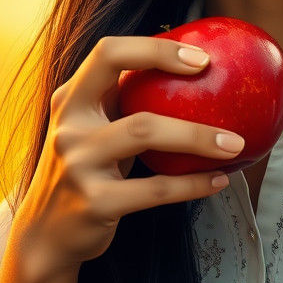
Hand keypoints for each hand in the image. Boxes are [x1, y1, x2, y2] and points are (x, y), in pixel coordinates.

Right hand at [9, 35, 244, 276]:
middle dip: (173, 74)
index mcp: (70, 99)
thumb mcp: (91, 127)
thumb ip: (120, 98)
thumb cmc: (86, 168)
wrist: (47, 233)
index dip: (154, 48)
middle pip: (123, 81)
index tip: (200, 57)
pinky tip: (218, 180)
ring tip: (235, 144)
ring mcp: (78, 164)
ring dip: (198, 137)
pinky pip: (155, 189)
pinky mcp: (95, 202)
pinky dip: (193, 184)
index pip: (108, 53)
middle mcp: (69, 125)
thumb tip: (188, 66)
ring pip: (145, 132)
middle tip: (217, 80)